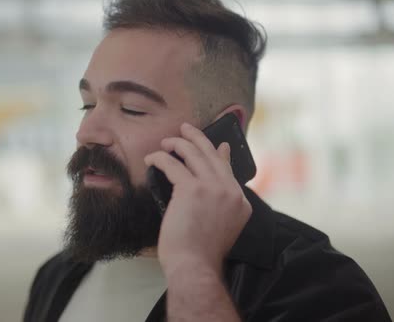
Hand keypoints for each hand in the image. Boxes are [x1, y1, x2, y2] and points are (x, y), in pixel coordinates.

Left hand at [144, 122, 252, 275]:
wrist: (195, 265)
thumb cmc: (203, 253)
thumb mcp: (223, 226)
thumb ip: (222, 205)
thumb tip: (213, 188)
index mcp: (240, 202)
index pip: (228, 169)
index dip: (220, 154)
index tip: (217, 146)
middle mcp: (230, 191)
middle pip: (213, 154)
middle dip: (197, 138)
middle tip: (185, 129)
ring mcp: (213, 188)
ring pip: (194, 154)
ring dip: (177, 143)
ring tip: (166, 142)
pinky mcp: (191, 189)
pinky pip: (173, 164)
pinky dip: (160, 159)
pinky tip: (152, 159)